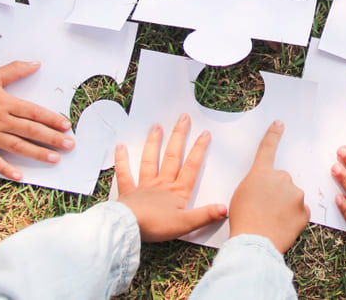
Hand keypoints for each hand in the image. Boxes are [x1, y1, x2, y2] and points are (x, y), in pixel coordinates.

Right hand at [0, 60, 74, 180]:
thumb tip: (36, 64)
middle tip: (70, 146)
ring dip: (37, 153)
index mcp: (6, 104)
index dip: (52, 119)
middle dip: (52, 138)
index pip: (35, 113)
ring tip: (54, 159)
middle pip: (31, 130)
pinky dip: (6, 169)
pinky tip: (19, 176)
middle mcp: (1, 121)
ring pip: (18, 146)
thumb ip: (15, 70)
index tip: (66, 126)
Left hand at [112, 114, 227, 241]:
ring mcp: (144, 186)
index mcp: (177, 191)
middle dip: (179, 136)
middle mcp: (162, 184)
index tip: (205, 133)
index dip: (199, 149)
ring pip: (150, 160)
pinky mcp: (128, 192)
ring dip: (153, 142)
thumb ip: (205, 215)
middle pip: (172, 156)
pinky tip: (120, 146)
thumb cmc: (157, 226)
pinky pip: (125, 173)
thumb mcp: (186, 224)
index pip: (192, 166)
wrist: (129, 228)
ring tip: (156, 126)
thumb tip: (224, 208)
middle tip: (183, 118)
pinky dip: (122, 160)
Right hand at [229, 120, 308, 252]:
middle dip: (276, 190)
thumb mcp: (241, 193)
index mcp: (262, 172)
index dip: (273, 134)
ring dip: (285, 205)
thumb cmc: (243, 219)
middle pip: (282, 180)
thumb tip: (266, 187)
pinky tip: (282, 226)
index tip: (280, 124)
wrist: (255, 242)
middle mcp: (282, 178)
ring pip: (292, 196)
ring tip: (271, 219)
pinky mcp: (305, 211)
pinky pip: (300, 212)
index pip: (268, 148)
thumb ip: (256, 183)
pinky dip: (293, 218)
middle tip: (264, 207)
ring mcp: (296, 194)